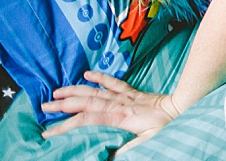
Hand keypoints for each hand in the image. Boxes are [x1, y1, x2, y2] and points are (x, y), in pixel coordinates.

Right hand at [41, 71, 179, 149]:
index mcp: (118, 117)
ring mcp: (124, 96)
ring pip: (94, 91)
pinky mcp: (131, 91)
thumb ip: (128, 147)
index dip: (65, 127)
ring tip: (56, 91)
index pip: (86, 121)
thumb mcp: (148, 140)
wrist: (181, 106)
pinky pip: (113, 81)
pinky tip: (87, 73)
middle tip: (43, 107)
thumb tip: (110, 155)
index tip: (48, 133)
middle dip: (62, 105)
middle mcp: (118, 103)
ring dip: (74, 90)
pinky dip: (99, 76)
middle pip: (85, 103)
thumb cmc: (166, 125)